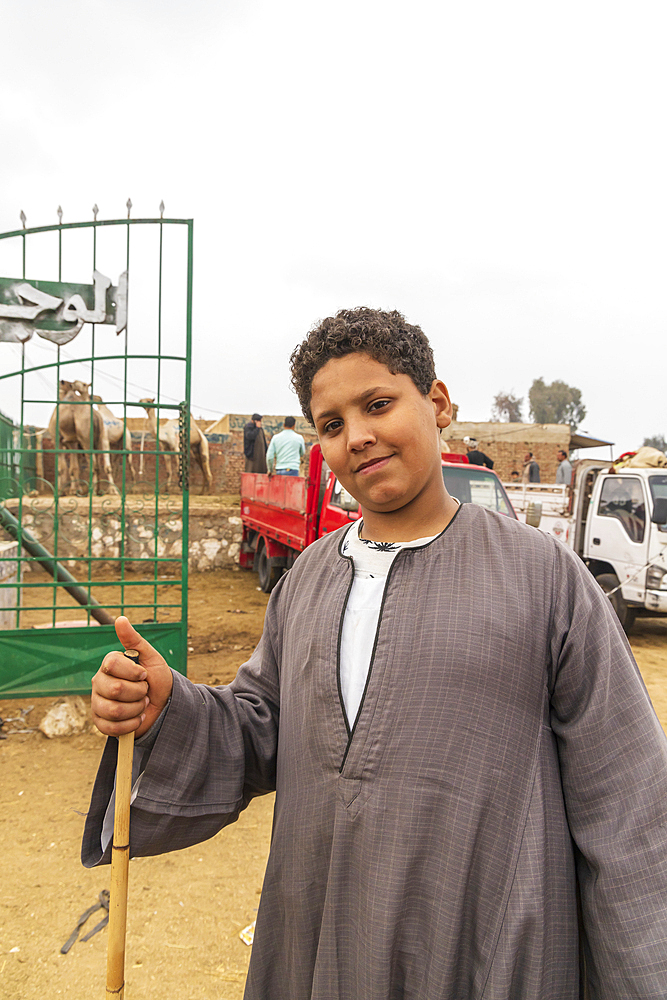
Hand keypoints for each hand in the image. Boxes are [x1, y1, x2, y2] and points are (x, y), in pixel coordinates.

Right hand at [91, 617, 173, 738]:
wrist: (164, 705)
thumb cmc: (156, 679)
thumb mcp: (151, 658)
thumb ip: (134, 640)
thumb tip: (120, 619)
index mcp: (109, 665)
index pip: (112, 664)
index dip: (133, 672)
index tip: (144, 674)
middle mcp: (99, 682)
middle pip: (114, 689)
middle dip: (138, 692)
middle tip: (144, 691)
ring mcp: (98, 703)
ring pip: (113, 710)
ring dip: (136, 709)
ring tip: (141, 705)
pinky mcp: (101, 723)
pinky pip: (112, 727)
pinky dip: (131, 724)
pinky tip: (137, 718)